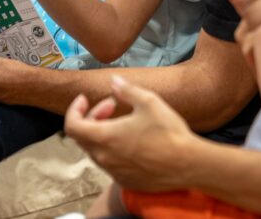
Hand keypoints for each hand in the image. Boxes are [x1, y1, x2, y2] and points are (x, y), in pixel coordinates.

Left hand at [64, 76, 197, 191]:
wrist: (188, 164)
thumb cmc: (168, 132)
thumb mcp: (148, 101)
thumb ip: (126, 89)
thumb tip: (113, 81)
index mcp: (105, 137)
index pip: (72, 126)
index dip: (74, 110)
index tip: (84, 99)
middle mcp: (104, 158)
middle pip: (84, 136)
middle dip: (93, 116)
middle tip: (113, 104)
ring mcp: (114, 172)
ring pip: (97, 150)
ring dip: (103, 132)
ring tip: (126, 121)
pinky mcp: (125, 180)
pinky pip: (110, 163)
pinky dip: (113, 148)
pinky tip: (133, 140)